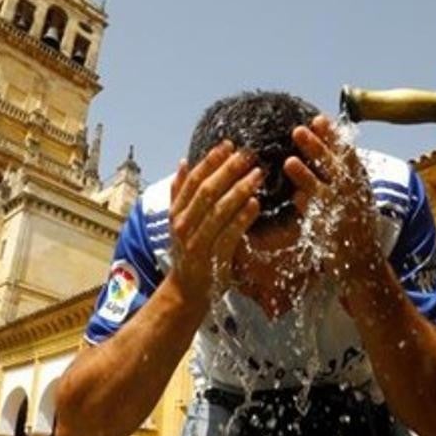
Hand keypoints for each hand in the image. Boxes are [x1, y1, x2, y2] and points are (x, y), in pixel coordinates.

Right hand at [168, 140, 263, 301]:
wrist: (186, 291)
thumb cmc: (189, 252)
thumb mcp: (180, 221)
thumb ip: (180, 192)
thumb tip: (183, 161)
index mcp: (177, 212)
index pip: (194, 181)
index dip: (211, 161)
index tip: (228, 145)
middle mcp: (184, 225)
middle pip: (207, 191)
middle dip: (228, 170)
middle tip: (248, 155)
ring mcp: (198, 242)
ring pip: (219, 211)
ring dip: (239, 190)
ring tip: (257, 174)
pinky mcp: (213, 258)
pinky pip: (229, 234)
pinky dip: (242, 218)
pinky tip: (256, 203)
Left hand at [284, 115, 383, 285]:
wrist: (364, 265)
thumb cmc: (354, 229)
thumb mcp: (352, 199)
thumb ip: (338, 178)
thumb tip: (323, 152)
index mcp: (359, 184)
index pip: (346, 154)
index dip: (333, 136)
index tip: (320, 119)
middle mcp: (355, 196)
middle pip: (336, 166)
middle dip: (318, 147)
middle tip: (298, 129)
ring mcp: (345, 214)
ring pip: (325, 190)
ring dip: (307, 175)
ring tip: (289, 162)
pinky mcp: (336, 232)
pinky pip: (320, 217)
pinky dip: (309, 206)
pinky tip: (296, 198)